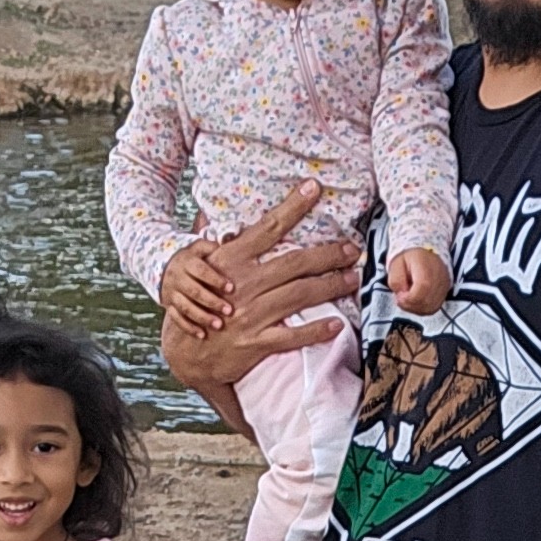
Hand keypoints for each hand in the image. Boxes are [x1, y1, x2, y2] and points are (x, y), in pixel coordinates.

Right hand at [158, 248, 233, 333]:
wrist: (161, 264)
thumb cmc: (190, 256)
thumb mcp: (198, 247)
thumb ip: (212, 247)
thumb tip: (231, 244)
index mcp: (186, 262)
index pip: (201, 271)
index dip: (216, 279)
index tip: (231, 288)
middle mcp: (177, 278)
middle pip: (194, 291)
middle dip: (212, 302)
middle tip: (229, 311)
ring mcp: (172, 293)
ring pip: (185, 307)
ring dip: (202, 317)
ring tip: (218, 326)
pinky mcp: (168, 305)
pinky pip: (176, 318)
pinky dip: (188, 327)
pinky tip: (202, 335)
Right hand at [159, 180, 361, 419]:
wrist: (188, 352)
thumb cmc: (203, 304)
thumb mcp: (208, 269)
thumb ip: (229, 246)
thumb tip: (241, 224)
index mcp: (230, 260)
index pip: (268, 227)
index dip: (293, 206)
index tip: (314, 188)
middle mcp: (243, 284)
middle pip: (295, 263)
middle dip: (328, 255)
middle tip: (352, 251)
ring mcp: (250, 315)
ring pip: (300, 295)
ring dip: (331, 286)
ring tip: (351, 279)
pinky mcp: (255, 343)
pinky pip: (292, 336)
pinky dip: (316, 330)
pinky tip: (337, 323)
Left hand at [385, 246, 451, 314]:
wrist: (427, 251)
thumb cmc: (410, 257)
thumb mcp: (396, 263)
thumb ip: (396, 279)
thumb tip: (400, 293)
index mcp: (426, 268)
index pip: (422, 289)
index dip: (409, 298)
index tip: (399, 295)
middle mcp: (439, 279)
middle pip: (426, 301)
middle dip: (410, 305)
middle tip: (401, 298)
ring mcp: (444, 287)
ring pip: (431, 307)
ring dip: (415, 308)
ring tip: (408, 299)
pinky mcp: (445, 292)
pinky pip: (434, 307)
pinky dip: (422, 309)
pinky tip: (415, 301)